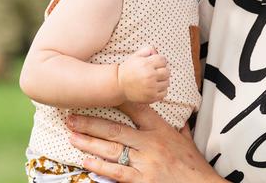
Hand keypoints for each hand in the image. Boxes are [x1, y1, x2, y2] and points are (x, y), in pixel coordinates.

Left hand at [67, 102, 222, 182]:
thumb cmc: (194, 166)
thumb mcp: (187, 141)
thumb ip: (179, 128)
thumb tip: (180, 116)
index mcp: (161, 130)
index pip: (137, 109)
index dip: (118, 100)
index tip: (101, 91)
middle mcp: (151, 143)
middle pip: (116, 129)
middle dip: (91, 123)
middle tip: (72, 116)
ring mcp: (145, 162)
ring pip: (112, 149)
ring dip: (89, 142)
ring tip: (72, 136)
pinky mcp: (142, 181)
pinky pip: (117, 172)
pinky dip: (100, 166)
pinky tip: (86, 161)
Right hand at [117, 47, 168, 103]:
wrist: (119, 85)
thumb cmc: (128, 69)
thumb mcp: (135, 56)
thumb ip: (147, 50)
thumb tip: (156, 51)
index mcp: (146, 64)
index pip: (163, 60)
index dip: (161, 61)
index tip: (157, 64)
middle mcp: (150, 75)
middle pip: (167, 71)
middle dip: (163, 70)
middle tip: (157, 72)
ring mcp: (151, 87)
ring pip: (167, 82)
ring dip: (163, 80)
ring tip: (156, 79)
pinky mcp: (151, 96)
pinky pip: (164, 92)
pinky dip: (162, 90)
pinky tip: (155, 87)